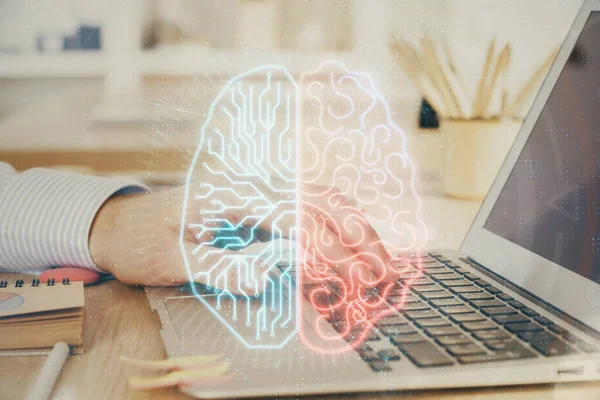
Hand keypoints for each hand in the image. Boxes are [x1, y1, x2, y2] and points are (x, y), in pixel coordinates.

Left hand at [89, 184, 392, 291]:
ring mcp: (260, 194)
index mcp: (235, 195)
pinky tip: (352, 243)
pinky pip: (308, 209)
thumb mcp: (170, 257)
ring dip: (355, 228)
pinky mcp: (260, 207)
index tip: (354, 279)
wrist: (121, 222)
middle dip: (358, 237)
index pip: (297, 218)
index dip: (330, 250)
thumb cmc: (143, 239)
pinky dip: (337, 226)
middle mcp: (254, 187)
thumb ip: (218, 267)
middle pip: (321, 202)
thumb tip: (264, 281)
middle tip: (385, 271)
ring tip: (381, 259)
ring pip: (321, 200)